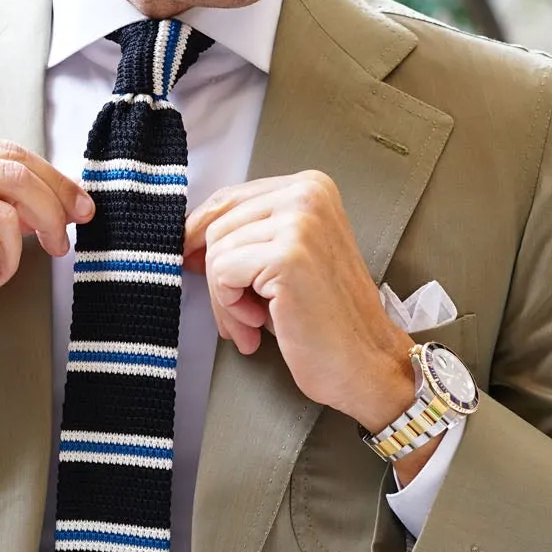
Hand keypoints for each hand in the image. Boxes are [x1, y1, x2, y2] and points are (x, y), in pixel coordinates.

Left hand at [184, 170, 416, 436]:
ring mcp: (300, 222)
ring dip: (224, 299)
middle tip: (241, 314)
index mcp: (311, 187)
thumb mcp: (284, 260)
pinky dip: (230, 308)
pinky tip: (259, 325)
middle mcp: (308, 194)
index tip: (192, 263)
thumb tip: (186, 236)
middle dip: (217, 276)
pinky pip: (222, 274)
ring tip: (255, 323)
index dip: (201, 235)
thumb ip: (248, 236)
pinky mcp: (288, 256)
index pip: (229, 198)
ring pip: (216, 251)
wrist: (365, 364)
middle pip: (217, 225)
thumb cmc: (325, 320)